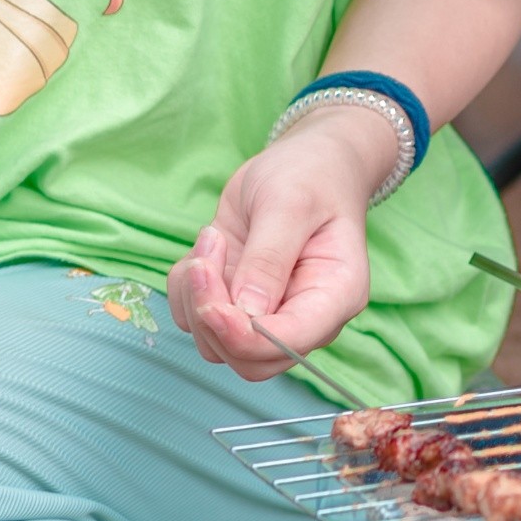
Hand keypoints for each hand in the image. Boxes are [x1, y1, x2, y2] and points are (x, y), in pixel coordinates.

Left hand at [168, 106, 396, 380]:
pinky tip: (209, 245)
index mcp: (334, 297)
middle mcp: (303, 316)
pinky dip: (186, 287)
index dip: (243, 336)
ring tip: (212, 238)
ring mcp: (267, 313)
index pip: (287, 345)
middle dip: (212, 316)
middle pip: (248, 359)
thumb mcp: (289, 204)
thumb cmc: (310, 176)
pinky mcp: (235, 301)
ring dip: (196, 296)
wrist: (306, 161)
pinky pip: (193, 317)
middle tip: (205, 259)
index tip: (212, 303)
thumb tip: (247, 313)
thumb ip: (268, 259)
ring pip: (214, 343)